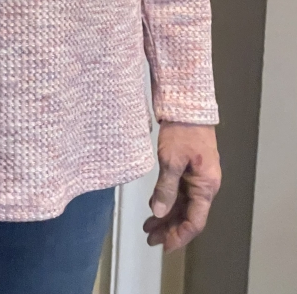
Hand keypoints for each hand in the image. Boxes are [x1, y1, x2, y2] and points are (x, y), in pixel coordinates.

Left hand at [143, 122, 220, 252]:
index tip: (163, 246)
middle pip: (188, 216)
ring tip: (148, 227)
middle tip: (150, 239)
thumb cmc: (182, 132)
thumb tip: (158, 212)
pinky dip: (167, 202)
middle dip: (169, 229)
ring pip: (182, 205)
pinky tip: (153, 207)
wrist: (187, 107)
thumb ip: (165, 188)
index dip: (179, 236)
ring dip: (166, 217)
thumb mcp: (171, 160)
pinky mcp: (188, 169)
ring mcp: (196, 178)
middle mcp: (204, 186)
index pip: (194, 221)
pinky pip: (178, 193)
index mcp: (205, 186)